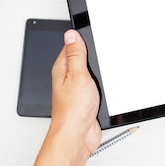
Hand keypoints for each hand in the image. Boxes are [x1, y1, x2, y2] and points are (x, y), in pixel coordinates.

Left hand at [49, 29, 100, 157]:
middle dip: (90, 51)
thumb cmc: (72, 110)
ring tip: (99, 59)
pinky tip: (102, 80)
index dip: (82, 37)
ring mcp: (77, 87)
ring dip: (95, 67)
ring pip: (88, 70)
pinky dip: (99, 80)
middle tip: (98, 43)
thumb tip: (71, 34)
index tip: (92, 30)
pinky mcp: (86, 97)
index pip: (71, 45)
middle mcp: (68, 77)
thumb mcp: (77, 75)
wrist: (77, 136)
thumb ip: (76, 54)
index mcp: (62, 68)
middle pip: (80, 56)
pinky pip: (93, 83)